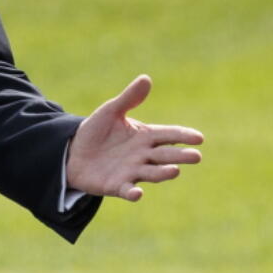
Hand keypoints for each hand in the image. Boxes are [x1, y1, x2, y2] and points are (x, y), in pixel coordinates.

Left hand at [66, 75, 202, 201]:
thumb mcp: (111, 111)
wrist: (73, 151)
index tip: (199, 138)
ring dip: (163, 173)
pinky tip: (138, 193)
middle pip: (165, 155)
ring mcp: (132, 171)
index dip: (183, 136)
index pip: (169, 135)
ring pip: (152, 173)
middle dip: (180, 156)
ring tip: (175, 171)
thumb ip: (129, 98)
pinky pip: (127, 190)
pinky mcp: (117, 185)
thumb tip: (146, 78)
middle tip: (196, 156)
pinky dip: (133, 192)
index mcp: (145, 136)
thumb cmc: (97, 131)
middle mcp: (143, 156)